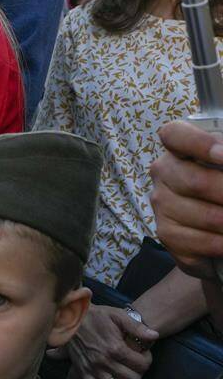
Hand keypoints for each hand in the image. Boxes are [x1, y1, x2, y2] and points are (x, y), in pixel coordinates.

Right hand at [58, 305, 158, 378]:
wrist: (70, 317)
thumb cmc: (95, 315)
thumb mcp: (117, 315)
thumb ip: (136, 326)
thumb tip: (154, 335)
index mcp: (115, 347)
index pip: (141, 365)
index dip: (147, 360)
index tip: (144, 355)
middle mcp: (104, 361)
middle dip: (139, 373)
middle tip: (136, 366)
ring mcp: (92, 368)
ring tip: (128, 377)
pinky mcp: (82, 372)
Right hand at [152, 120, 222, 279]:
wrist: (215, 223)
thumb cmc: (221, 186)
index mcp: (179, 147)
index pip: (175, 135)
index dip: (200, 144)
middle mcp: (164, 172)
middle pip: (197, 182)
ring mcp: (162, 203)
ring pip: (205, 216)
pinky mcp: (166, 233)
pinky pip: (201, 242)